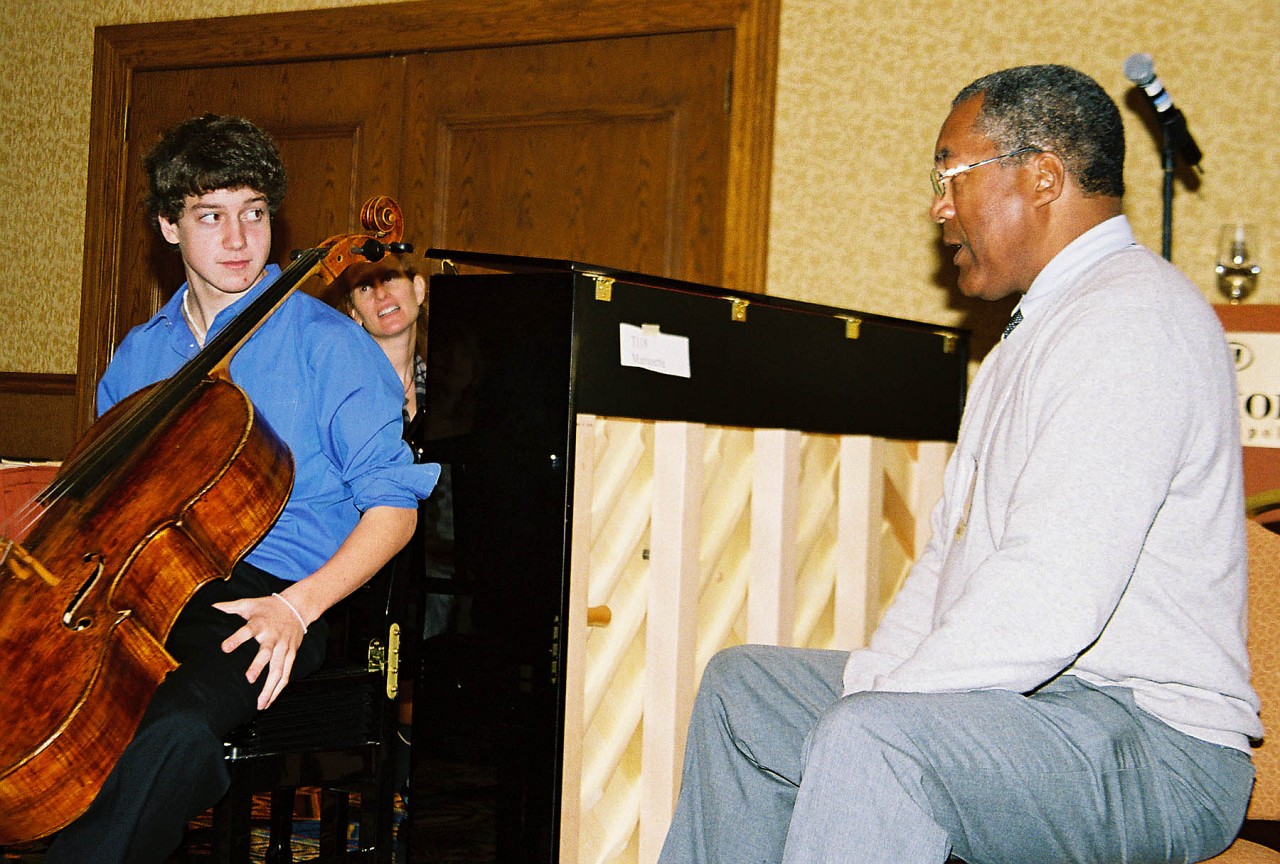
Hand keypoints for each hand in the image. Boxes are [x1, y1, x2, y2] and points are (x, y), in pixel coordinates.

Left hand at [213, 592, 308, 709]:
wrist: (297, 607)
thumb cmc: (268, 606)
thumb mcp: (249, 603)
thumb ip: (230, 607)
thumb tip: (210, 607)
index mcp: (260, 624)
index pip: (247, 631)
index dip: (237, 639)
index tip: (225, 648)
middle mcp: (273, 637)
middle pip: (266, 653)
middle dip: (258, 666)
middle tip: (249, 679)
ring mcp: (284, 647)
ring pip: (279, 669)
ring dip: (270, 687)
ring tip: (260, 704)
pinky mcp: (292, 654)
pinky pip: (286, 674)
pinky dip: (279, 689)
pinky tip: (269, 701)